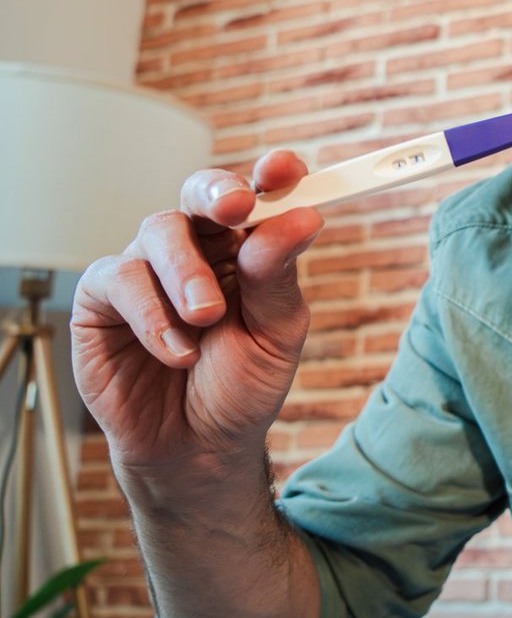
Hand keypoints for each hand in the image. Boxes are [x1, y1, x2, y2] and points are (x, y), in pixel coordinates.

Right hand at [70, 150, 322, 472]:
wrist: (197, 447)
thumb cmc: (240, 385)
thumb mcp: (276, 333)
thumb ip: (280, 275)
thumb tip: (301, 217)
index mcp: (247, 248)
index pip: (259, 195)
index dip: (273, 175)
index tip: (287, 170)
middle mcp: (197, 248)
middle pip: (200, 192)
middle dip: (218, 191)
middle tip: (236, 207)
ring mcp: (148, 268)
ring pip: (160, 231)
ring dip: (188, 272)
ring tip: (207, 317)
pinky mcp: (103, 298)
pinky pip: (121, 279)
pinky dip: (152, 315)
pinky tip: (178, 350)